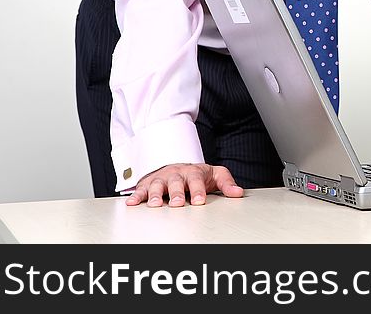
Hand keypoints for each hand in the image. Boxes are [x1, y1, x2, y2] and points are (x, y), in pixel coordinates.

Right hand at [125, 163, 243, 206]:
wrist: (178, 165)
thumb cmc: (197, 174)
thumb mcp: (215, 174)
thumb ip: (227, 183)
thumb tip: (238, 193)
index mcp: (193, 172)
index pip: (197, 180)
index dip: (198, 190)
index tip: (200, 201)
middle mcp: (176, 174)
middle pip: (176, 182)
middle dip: (176, 193)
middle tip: (177, 204)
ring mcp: (161, 179)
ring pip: (157, 185)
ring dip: (154, 195)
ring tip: (154, 205)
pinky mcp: (148, 184)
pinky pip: (140, 190)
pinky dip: (136, 196)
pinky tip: (131, 203)